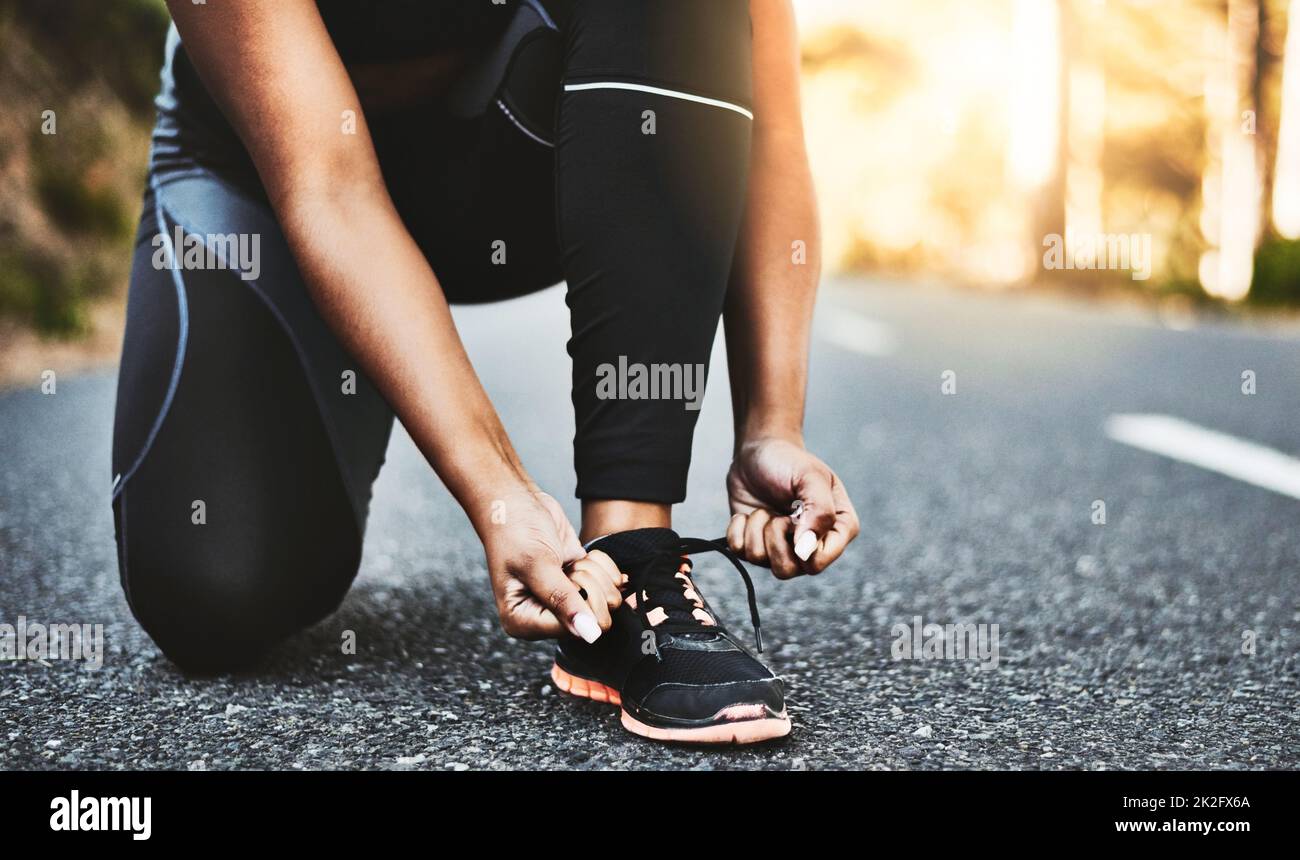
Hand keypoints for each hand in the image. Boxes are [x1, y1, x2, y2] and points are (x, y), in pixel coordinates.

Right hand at [481, 488, 624, 640]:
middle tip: (568, 567)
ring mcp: (564, 600)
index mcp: (523, 621)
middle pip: (596, 619)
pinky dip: (601, 565)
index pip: (573, 631)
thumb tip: (589, 635)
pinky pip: (610, 583)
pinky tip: (581, 557)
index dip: (582, 603)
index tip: (569, 577)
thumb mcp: (537, 564)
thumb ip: (563, 600)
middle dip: (590, 585)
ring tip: (566, 559)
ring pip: (607, 600)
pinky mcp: (579, 583)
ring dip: (594, 572)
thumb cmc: (514, 530)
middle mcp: (545, 615)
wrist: (517, 502)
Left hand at [726, 437, 859, 577]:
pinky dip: (739, 529)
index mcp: (836, 530)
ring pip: (761, 561)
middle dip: (774, 537)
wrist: (758, 452)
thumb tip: (806, 551)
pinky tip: (747, 514)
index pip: (819, 563)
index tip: (793, 520)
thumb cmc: (790, 461)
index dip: (800, 548)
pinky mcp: (755, 543)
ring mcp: (781, 547)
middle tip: (777, 514)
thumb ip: (819, 512)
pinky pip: (740, 552)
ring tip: (764, 510)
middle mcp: (810, 544)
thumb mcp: (810, 477)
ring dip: (756, 529)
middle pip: (787, 570)